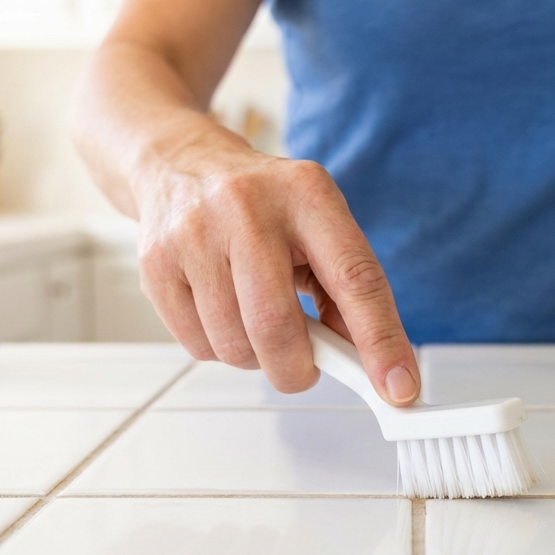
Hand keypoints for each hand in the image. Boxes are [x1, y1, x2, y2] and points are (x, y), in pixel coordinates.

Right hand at [133, 131, 419, 405]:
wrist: (182, 165)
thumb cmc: (265, 207)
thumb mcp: (318, 226)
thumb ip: (346, 291)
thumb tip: (368, 364)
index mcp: (307, 195)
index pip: (355, 279)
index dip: (381, 341)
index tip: (399, 388)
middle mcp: (248, 208)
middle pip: (278, 327)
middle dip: (297, 370)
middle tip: (304, 369)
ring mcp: (194, 234)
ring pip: (234, 345)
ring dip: (255, 358)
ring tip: (256, 320)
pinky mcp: (156, 264)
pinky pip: (197, 346)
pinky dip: (219, 348)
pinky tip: (222, 311)